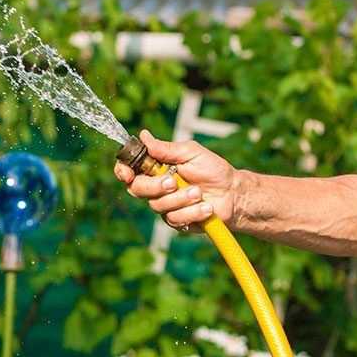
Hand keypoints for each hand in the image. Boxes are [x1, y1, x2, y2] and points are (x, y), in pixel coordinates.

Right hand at [113, 130, 236, 231]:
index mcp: (156, 168)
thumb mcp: (192, 153)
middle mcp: (156, 187)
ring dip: (181, 199)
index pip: (130, 169)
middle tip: (173, 182)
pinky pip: (174, 220)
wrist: (233, 193)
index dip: (123, 171)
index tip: (128, 173)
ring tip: (200, 193)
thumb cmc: (213, 170)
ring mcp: (165, 206)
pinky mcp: (177, 221)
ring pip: (157, 206)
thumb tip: (144, 135)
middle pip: (137, 189)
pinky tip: (206, 208)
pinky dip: (192, 212)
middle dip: (154, 187)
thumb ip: (167, 148)